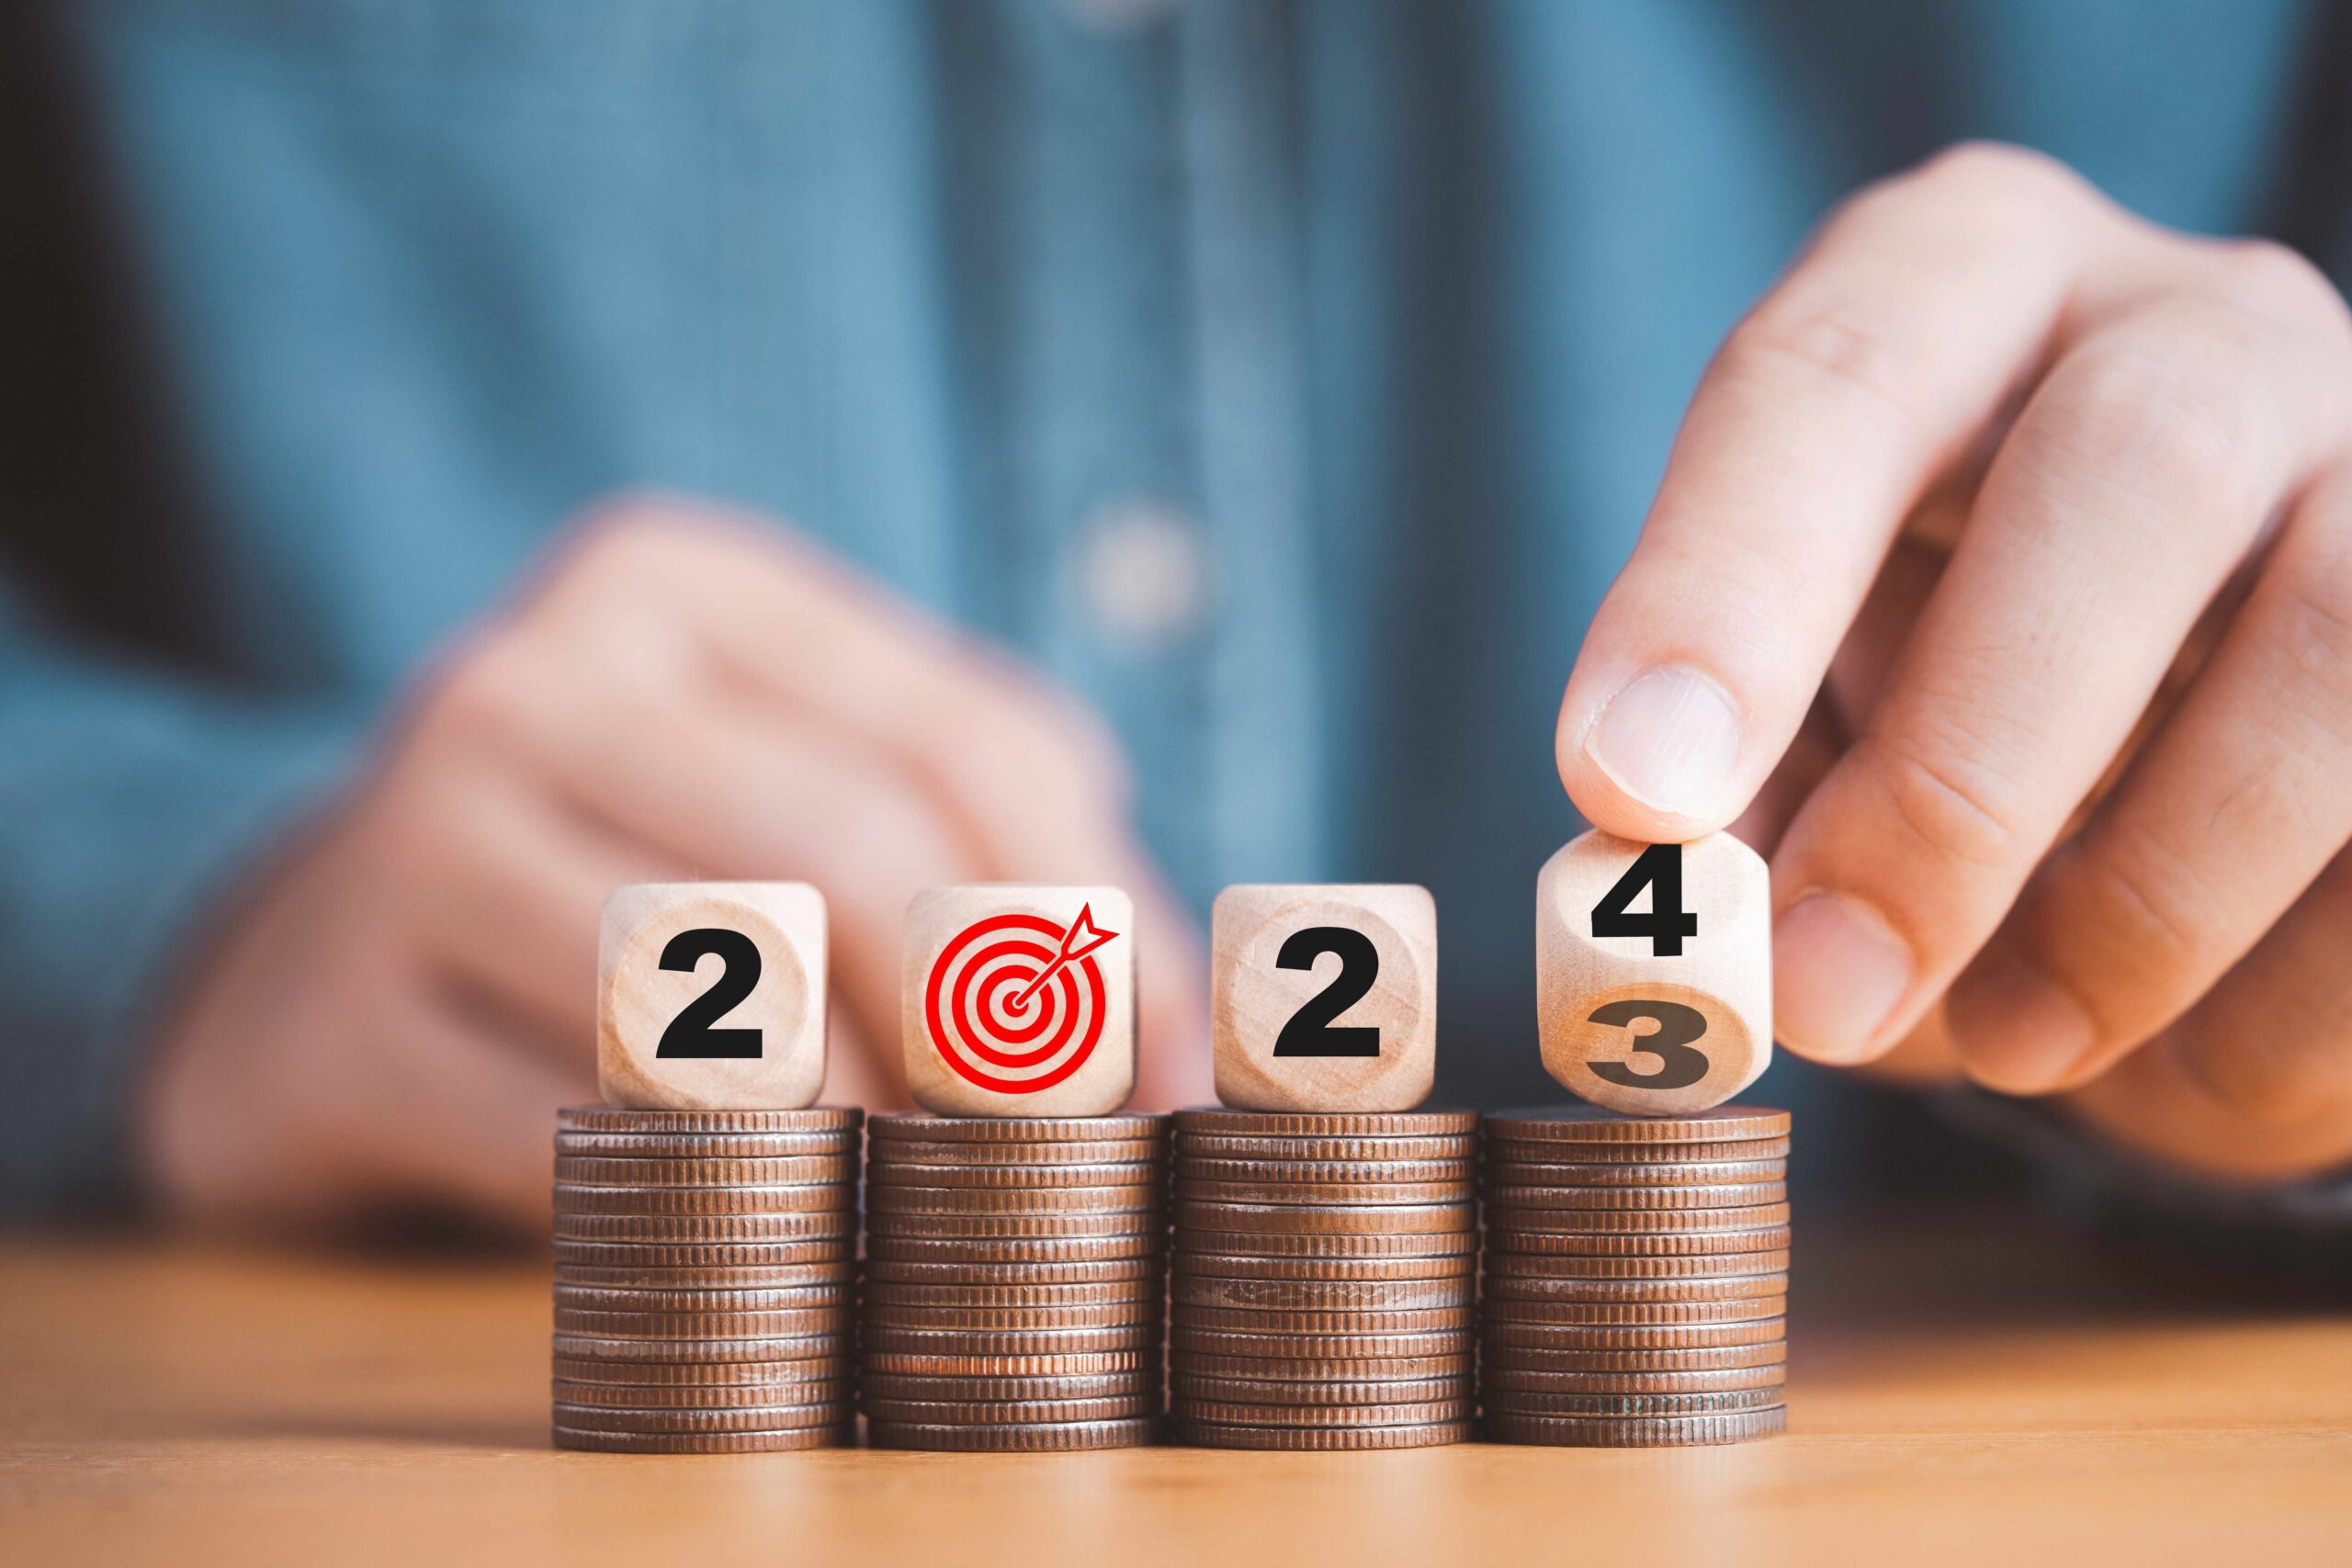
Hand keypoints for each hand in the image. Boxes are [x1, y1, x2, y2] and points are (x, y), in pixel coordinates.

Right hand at [141, 497, 1209, 1231]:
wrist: (296, 964)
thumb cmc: (621, 880)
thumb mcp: (792, 798)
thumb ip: (981, 855)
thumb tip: (1188, 1034)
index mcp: (682, 580)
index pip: (970, 735)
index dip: (1107, 918)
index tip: (1182, 1074)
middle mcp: (535, 673)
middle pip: (849, 847)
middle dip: (1000, 1029)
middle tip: (1077, 1160)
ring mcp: (409, 834)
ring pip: (721, 991)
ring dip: (870, 1127)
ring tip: (944, 1201)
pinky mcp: (333, 1019)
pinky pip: (581, 1136)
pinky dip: (712, 1201)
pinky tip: (769, 1230)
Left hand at [1555, 143, 2351, 1182]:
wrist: (2207, 761)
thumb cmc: (1946, 710)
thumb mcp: (1807, 715)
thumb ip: (1738, 794)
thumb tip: (1699, 923)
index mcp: (1966, 288)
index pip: (1834, 374)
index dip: (1724, 585)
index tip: (1631, 789)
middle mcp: (2199, 325)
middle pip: (2132, 465)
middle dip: (1959, 771)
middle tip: (1826, 988)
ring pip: (2335, 646)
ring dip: (2140, 901)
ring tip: (2007, 1040)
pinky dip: (2279, 1002)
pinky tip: (2179, 1057)